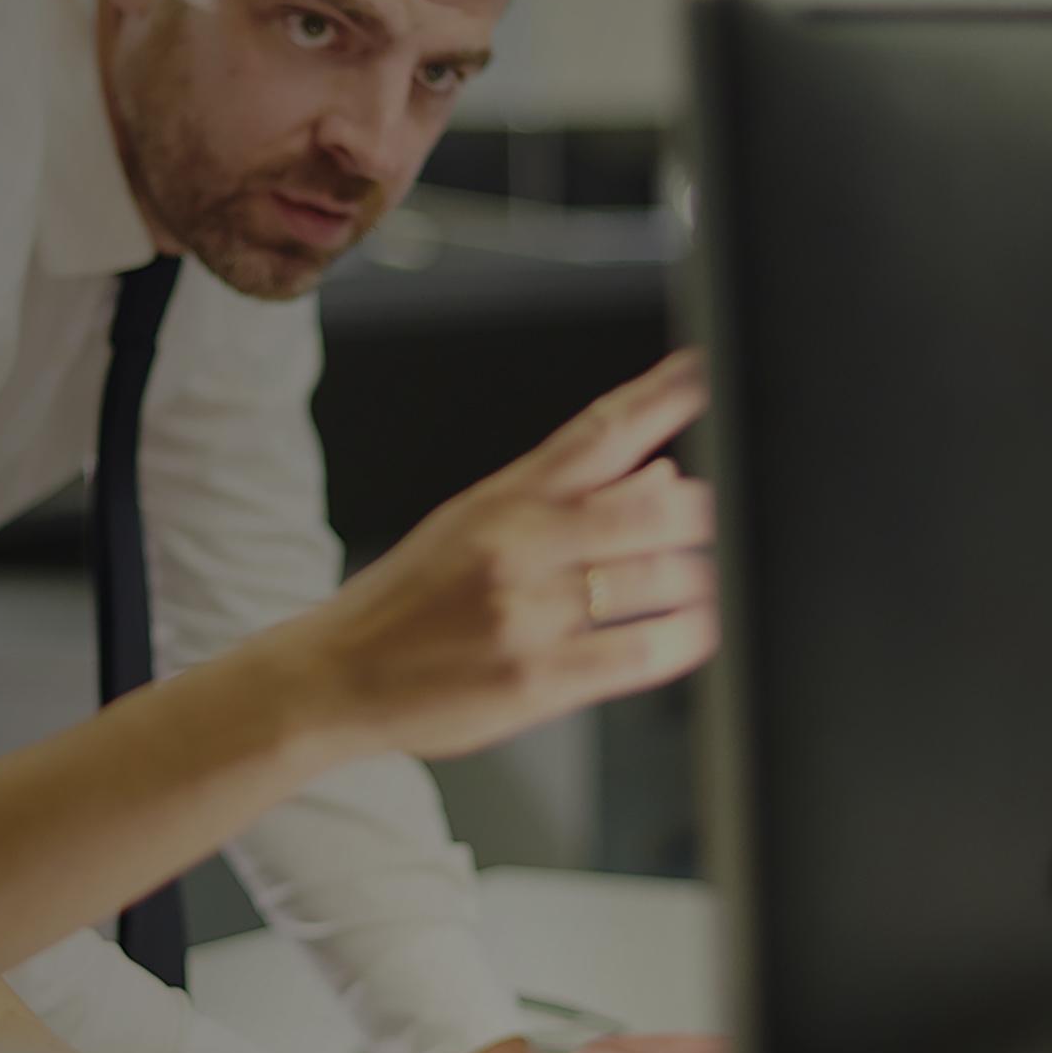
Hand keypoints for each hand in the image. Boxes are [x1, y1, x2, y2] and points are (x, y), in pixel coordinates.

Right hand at [269, 351, 718, 763]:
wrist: (333, 676)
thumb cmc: (405, 603)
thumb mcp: (471, 526)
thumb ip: (566, 499)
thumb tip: (660, 472)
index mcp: (501, 500)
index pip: (598, 431)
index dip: (662, 396)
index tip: (711, 372)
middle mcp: (515, 547)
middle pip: (650, 506)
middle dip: (703, 514)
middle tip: (718, 523)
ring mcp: (527, 614)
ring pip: (658, 578)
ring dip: (705, 580)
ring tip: (707, 585)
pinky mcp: (537, 680)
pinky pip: (642, 653)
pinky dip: (686, 638)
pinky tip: (695, 630)